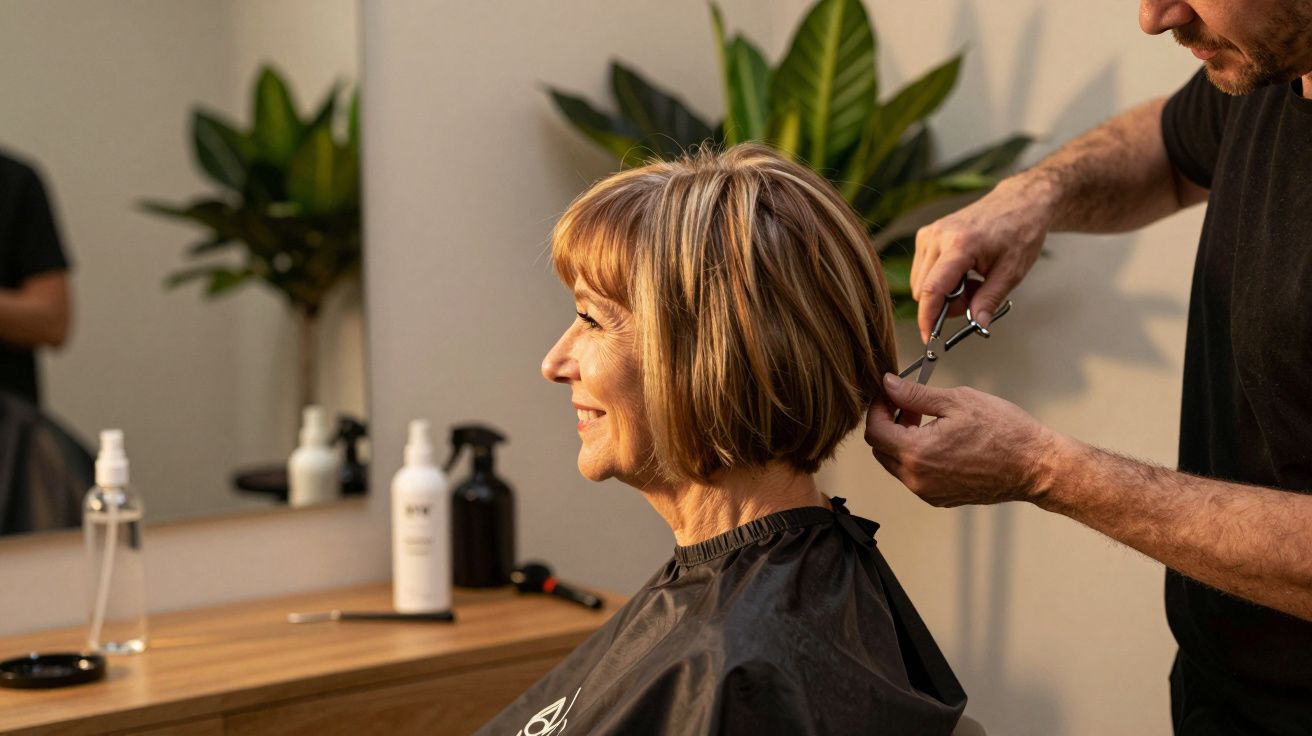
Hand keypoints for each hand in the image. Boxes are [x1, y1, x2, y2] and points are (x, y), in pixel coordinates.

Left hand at [864, 374, 1055, 506]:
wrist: (1036, 466)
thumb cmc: (1004, 432)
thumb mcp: (957, 401)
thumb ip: (914, 394)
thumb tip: (887, 385)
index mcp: (916, 453)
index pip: (874, 431)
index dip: (877, 408)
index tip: (889, 394)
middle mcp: (917, 479)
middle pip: (880, 449)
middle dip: (888, 423)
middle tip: (910, 404)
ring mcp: (928, 492)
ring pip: (895, 463)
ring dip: (901, 440)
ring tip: (927, 420)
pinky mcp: (940, 498)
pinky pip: (914, 476)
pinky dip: (916, 456)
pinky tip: (939, 440)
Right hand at [912, 175, 1052, 342]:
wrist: (1019, 202)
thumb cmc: (1019, 231)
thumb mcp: (1012, 272)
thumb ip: (990, 300)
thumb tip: (977, 325)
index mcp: (960, 245)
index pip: (932, 289)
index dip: (927, 318)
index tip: (929, 338)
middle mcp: (938, 237)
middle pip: (923, 290)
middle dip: (945, 304)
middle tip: (974, 299)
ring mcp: (930, 234)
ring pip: (921, 283)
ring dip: (943, 293)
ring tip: (972, 282)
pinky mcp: (927, 234)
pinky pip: (923, 270)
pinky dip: (940, 280)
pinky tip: (963, 272)